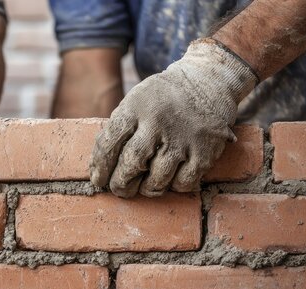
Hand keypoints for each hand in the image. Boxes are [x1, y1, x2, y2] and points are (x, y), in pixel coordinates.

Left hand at [89, 39, 256, 197]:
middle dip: (120, 183)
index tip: (98, 180)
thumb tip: (100, 169)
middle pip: (131, 163)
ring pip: (157, 179)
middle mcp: (159, 121)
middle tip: (118, 189)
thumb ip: (119, 130)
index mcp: (136, 107)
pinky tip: (170, 179)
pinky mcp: (205, 151)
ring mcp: (183, 137)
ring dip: (146, 189)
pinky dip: (173, 187)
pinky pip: (183, 183)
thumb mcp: (135, 101)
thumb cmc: (162, 100)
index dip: (100, 167)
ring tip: (142, 186)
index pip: (108, 143)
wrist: (207, 82)